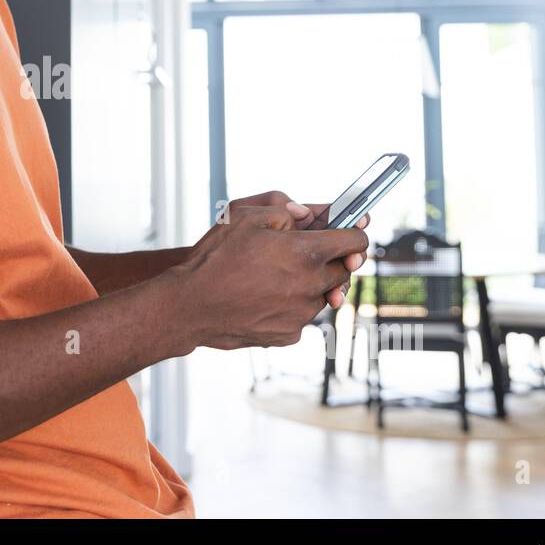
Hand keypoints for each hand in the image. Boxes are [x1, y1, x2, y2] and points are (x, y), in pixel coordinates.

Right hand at [177, 202, 369, 350]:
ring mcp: (301, 314)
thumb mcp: (244, 216)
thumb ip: (283, 209)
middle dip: (331, 259)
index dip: (355, 230)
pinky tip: (264, 296)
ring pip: (321, 295)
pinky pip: (302, 316)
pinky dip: (291, 305)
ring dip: (309, 283)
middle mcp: (310, 285)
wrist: (189, 306)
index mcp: (305, 252)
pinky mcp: (289, 335)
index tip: (353, 228)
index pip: (354, 241)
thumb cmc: (214, 259)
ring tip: (275, 275)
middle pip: (342, 271)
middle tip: (306, 252)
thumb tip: (306, 214)